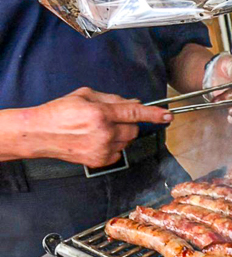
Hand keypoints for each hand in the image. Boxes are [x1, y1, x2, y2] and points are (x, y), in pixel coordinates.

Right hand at [19, 88, 171, 167]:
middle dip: (129, 123)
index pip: (135, 113)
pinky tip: (97, 139)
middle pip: (134, 129)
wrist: (39, 133)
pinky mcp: (100, 161)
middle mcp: (104, 133)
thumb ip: (113, 99)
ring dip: (121, 134)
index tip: (168, 116)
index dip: (154, 115)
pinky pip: (119, 152)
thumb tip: (135, 103)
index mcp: (100, 113)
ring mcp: (102, 149)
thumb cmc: (59, 112)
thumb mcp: (85, 95)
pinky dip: (114, 146)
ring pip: (128, 141)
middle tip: (113, 118)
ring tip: (99, 129)